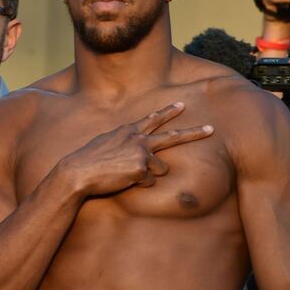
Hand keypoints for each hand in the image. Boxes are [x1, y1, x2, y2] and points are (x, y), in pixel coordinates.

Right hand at [57, 102, 213, 195]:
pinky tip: (123, 181)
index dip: (168, 112)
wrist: (78, 172)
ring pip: (160, 168)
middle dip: (194, 132)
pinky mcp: (141, 169)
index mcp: (128, 131)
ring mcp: (141, 153)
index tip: (182, 105)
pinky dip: (139, 184)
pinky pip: (149, 181)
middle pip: (172, 135)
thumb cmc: (87, 161)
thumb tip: (130, 147)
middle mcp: (138, 139)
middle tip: (211, 129)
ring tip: (127, 174)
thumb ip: (121, 142)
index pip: (152, 118)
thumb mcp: (104, 143)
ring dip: (148, 174)